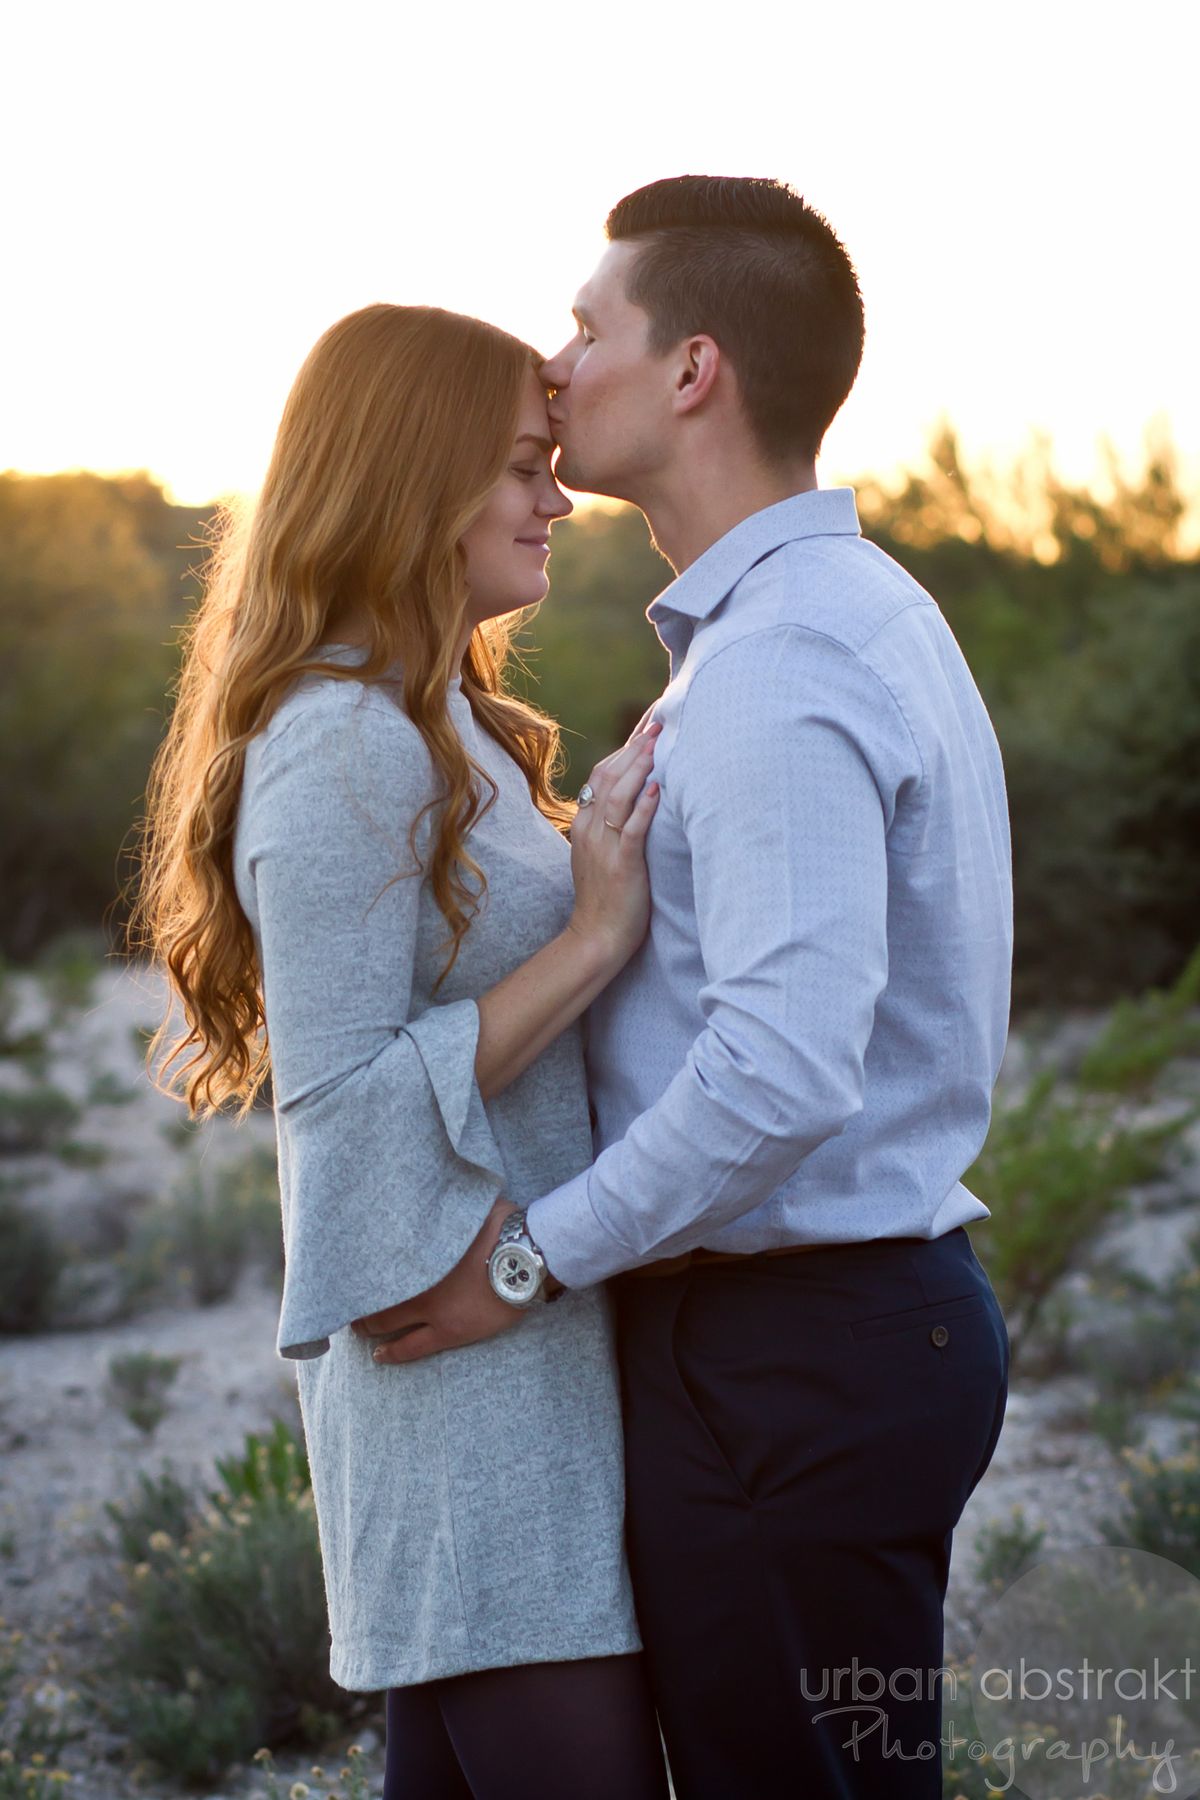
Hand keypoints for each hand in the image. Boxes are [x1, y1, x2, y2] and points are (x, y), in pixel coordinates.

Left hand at [351, 1197, 523, 1363]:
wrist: (526, 1257)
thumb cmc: (502, 1226)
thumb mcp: (468, 1206)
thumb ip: (448, 1204)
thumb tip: (439, 1187)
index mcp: (418, 1250)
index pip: (378, 1262)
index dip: (361, 1269)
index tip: (350, 1270)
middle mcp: (417, 1280)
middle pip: (376, 1292)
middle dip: (360, 1298)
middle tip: (346, 1301)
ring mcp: (431, 1309)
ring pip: (387, 1322)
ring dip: (369, 1324)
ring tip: (357, 1327)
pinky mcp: (450, 1330)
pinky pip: (413, 1347)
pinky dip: (392, 1352)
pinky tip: (378, 1355)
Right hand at [568, 722, 660, 970]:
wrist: (596, 937)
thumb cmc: (607, 897)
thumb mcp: (602, 853)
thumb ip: (611, 824)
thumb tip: (638, 797)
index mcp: (585, 823)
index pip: (602, 773)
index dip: (624, 747)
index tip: (645, 724)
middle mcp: (590, 828)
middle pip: (609, 775)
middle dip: (634, 745)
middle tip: (658, 718)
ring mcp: (604, 846)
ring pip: (618, 794)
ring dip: (639, 765)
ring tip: (658, 741)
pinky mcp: (621, 864)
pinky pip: (631, 828)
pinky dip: (645, 805)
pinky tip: (660, 786)